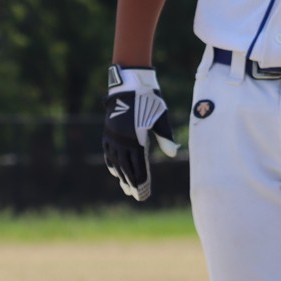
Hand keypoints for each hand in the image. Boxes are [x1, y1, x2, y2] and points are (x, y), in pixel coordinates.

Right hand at [103, 65, 179, 201]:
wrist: (129, 84)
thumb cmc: (150, 100)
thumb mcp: (161, 117)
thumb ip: (165, 137)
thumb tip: (172, 154)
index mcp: (135, 137)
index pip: (138, 165)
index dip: (142, 180)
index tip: (144, 193)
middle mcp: (121, 139)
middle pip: (126, 167)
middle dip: (132, 183)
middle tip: (137, 196)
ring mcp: (112, 135)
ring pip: (116, 161)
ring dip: (121, 176)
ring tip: (126, 188)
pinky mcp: (108, 131)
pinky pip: (108, 151)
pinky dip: (111, 163)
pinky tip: (115, 172)